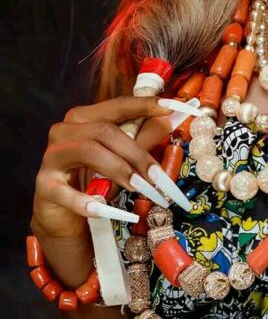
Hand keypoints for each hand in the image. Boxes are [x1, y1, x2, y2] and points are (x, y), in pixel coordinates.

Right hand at [30, 96, 176, 239]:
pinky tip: (103, 208)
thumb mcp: (122, 157)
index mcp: (86, 117)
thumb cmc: (93, 179)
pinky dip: (87, 201)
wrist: (60, 213)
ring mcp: (52, 156)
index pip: (118, 105)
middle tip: (158, 176)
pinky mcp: (44, 184)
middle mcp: (66, 130)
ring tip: (140, 187)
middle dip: (136, 153)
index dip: (145, 105)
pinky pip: (66, 191)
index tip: (172, 107)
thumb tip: (172, 118)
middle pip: (105, 130)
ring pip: (88, 151)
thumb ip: (143, 136)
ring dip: (118, 169)